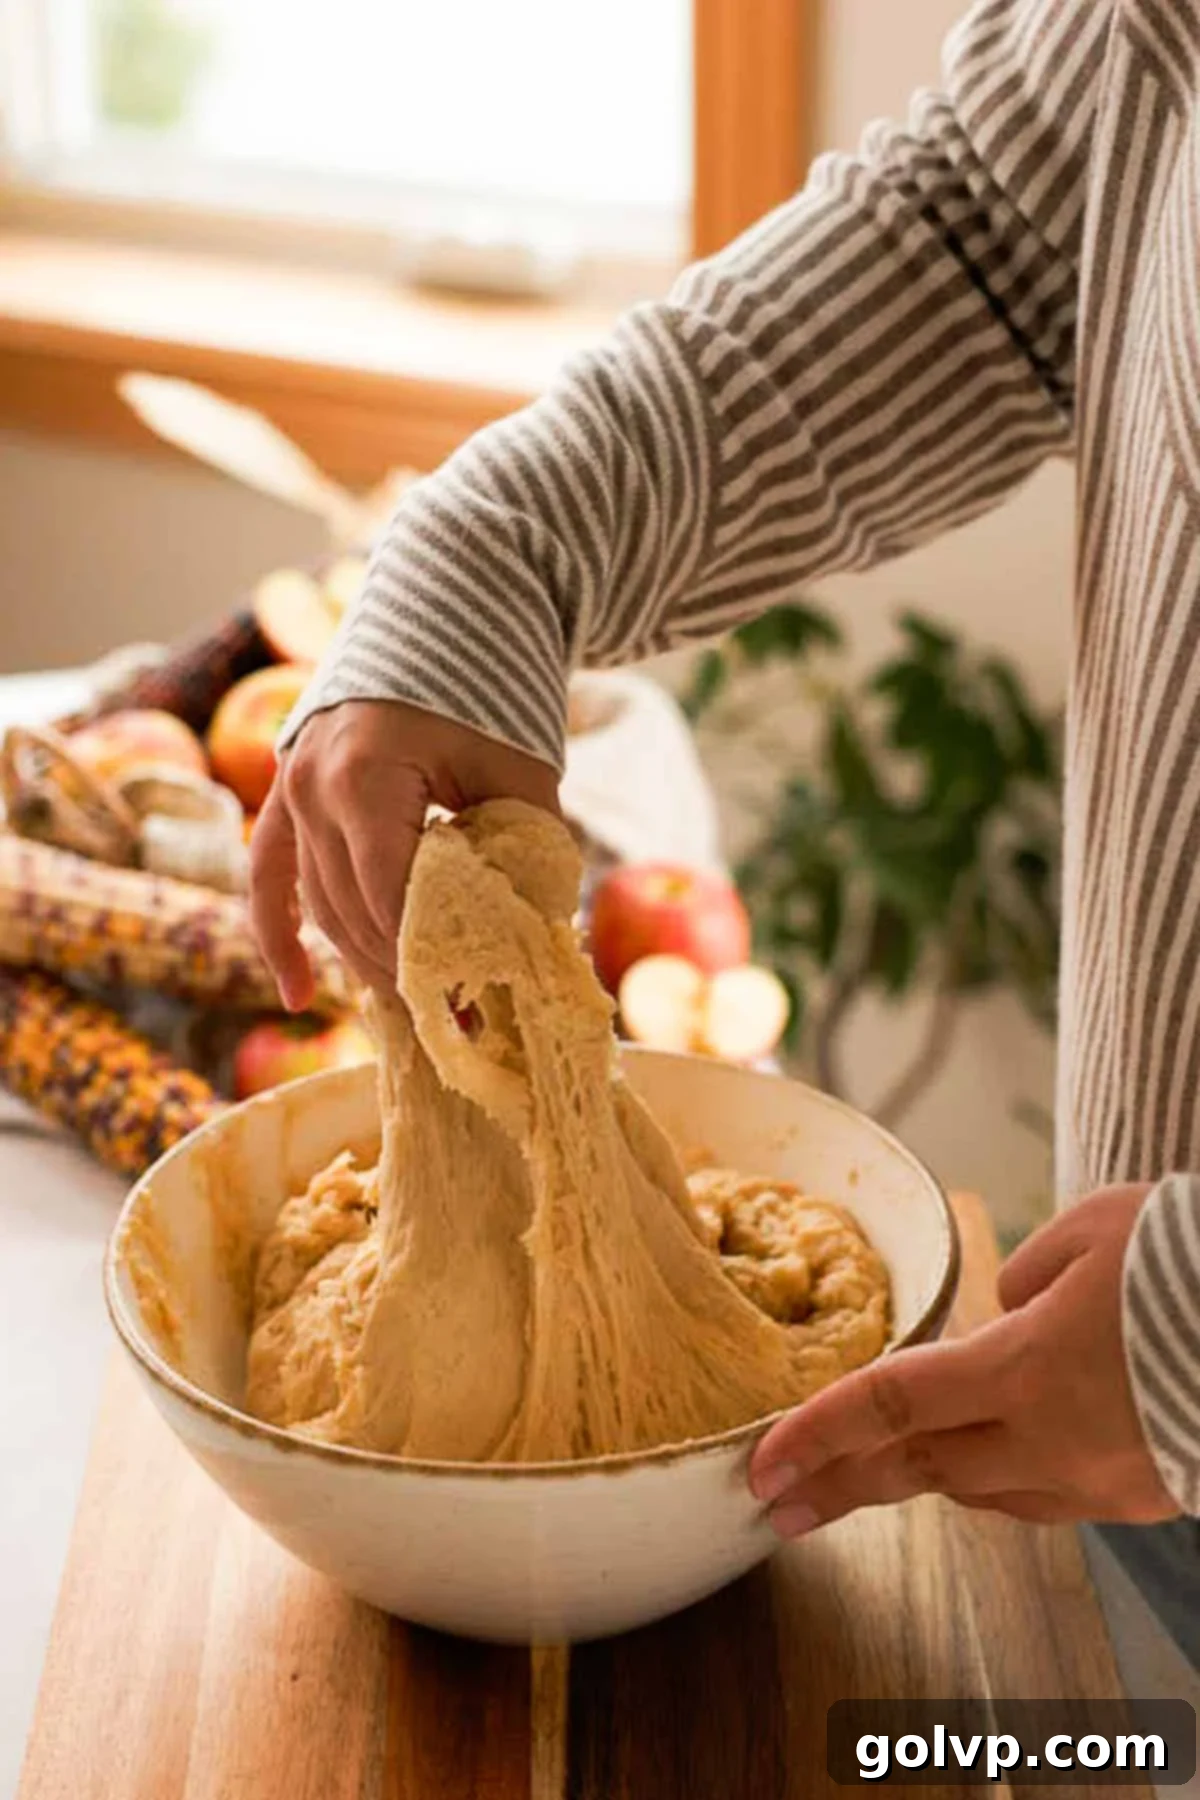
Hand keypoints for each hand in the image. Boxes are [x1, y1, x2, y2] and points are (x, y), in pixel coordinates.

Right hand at [250, 699, 559, 1007]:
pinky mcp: (289, 789)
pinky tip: (298, 995)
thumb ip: (523, 855)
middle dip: (400, 971)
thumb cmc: (493, 689)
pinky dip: (281, 934)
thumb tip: (532, 943)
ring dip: (360, 959)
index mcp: (365, 778)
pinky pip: (270, 876)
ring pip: (317, 901)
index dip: (426, 962)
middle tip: (451, 1021)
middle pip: (350, 909)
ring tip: (410, 1010)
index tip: (467, 1009)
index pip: (390, 899)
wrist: (450, 608)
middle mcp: (312, 785)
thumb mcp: (521, 774)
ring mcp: (291, 785)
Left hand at [749, 1185, 1178, 1534]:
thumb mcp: (1091, 1231)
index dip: (817, 1436)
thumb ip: (1024, 1278)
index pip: (892, 1408)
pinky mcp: (1140, 1497)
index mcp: (1027, 1371)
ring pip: (980, 1490)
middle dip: (838, 1488)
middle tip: (773, 1510)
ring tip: (872, 1468)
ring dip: (922, 1475)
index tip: (759, 1467)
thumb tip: (1000, 1315)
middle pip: (918, 1470)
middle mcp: (1052, 1442)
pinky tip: (986, 1457)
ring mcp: (1099, 1481)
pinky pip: (1043, 1495)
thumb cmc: (1193, 1259)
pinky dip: (999, 1475)